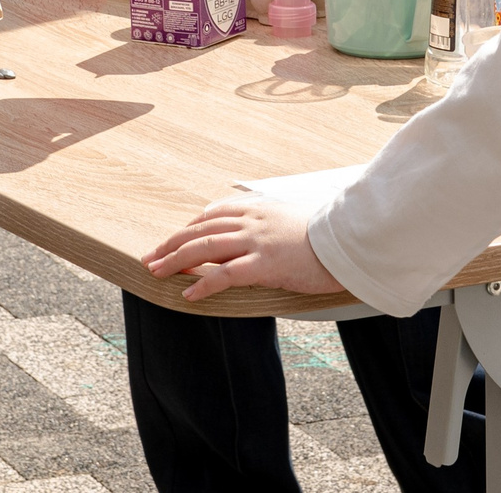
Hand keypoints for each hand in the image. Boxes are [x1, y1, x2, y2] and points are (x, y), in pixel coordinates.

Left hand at [144, 195, 339, 302]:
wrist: (351, 237)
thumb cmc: (328, 232)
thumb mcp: (294, 218)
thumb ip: (272, 222)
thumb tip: (261, 235)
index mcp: (259, 207)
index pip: (213, 213)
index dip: (189, 227)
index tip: (174, 238)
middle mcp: (252, 220)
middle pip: (200, 229)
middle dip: (171, 243)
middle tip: (150, 257)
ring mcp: (257, 241)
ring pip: (205, 248)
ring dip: (176, 260)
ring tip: (157, 272)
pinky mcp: (265, 264)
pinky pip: (225, 274)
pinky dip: (203, 283)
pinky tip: (188, 293)